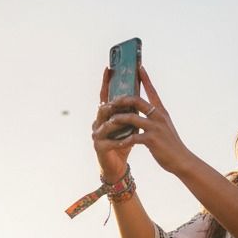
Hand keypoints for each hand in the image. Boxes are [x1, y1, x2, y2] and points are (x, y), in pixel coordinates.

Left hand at [92, 68, 192, 177]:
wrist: (181, 160)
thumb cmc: (171, 145)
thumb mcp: (165, 126)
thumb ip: (155, 117)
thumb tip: (145, 110)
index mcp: (161, 112)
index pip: (152, 90)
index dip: (145, 78)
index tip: (139, 66)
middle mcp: (158, 116)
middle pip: (137, 100)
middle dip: (122, 100)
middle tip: (111, 102)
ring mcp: (155, 128)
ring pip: (132, 118)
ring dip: (118, 119)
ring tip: (109, 122)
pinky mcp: (152, 141)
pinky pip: (134, 138)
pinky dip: (124, 140)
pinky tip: (118, 143)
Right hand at [92, 68, 134, 183]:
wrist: (118, 168)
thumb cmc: (123, 145)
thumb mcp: (129, 126)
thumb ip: (131, 113)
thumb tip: (140, 94)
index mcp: (105, 117)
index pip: (106, 97)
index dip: (106, 83)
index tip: (109, 68)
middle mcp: (98, 123)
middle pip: (103, 107)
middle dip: (111, 100)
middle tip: (119, 94)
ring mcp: (96, 135)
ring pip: (105, 123)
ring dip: (115, 119)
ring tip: (123, 113)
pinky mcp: (99, 147)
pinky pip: (109, 141)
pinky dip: (118, 139)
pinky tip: (126, 139)